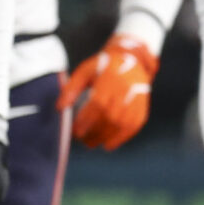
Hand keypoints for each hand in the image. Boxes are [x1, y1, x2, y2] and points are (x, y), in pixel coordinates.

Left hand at [57, 34, 156, 149]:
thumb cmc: (102, 67)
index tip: (75, 131)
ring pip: (123, 123)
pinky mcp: (143, 106)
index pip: (98, 104)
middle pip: (111, 116)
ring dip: (107, 137)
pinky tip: (110, 144)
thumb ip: (71, 88)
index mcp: (109, 80)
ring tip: (92, 144)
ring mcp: (137, 99)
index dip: (87, 120)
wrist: (132, 60)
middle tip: (82, 140)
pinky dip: (123, 137)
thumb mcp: (84, 71)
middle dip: (95, 132)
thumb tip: (60, 107)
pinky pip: (135, 125)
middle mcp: (125, 91)